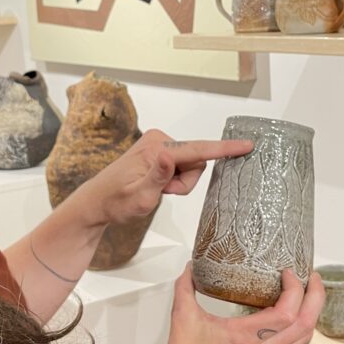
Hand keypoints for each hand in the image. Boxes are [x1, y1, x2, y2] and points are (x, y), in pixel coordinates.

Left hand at [80, 129, 252, 226]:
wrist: (97, 202)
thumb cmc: (116, 202)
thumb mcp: (139, 197)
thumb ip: (157, 176)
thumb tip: (168, 154)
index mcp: (156, 149)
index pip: (198, 150)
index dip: (224, 150)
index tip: (247, 145)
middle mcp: (159, 140)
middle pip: (196, 161)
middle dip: (185, 183)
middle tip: (163, 193)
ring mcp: (159, 144)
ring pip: (190, 166)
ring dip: (179, 183)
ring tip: (157, 191)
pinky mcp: (159, 151)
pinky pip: (181, 166)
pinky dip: (173, 180)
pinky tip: (156, 185)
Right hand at [155, 264, 325, 343]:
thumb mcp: (182, 319)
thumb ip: (185, 288)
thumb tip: (190, 267)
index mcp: (246, 338)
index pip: (287, 313)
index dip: (295, 289)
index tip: (288, 272)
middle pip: (306, 325)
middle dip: (315, 297)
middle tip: (312, 276)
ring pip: (303, 336)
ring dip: (311, 312)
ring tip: (307, 291)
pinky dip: (299, 326)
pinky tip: (291, 314)